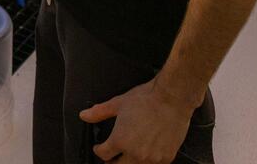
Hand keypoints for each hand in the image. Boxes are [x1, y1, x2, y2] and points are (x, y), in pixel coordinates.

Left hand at [80, 78, 194, 163]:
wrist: (172, 99)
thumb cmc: (146, 99)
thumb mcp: (118, 104)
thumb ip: (99, 112)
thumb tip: (84, 115)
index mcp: (120, 141)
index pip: (104, 155)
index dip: (99, 150)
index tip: (99, 148)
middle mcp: (135, 153)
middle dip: (112, 162)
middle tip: (111, 157)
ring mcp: (152, 158)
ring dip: (129, 162)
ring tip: (128, 154)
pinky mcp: (166, 158)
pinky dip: (147, 162)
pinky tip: (145, 154)